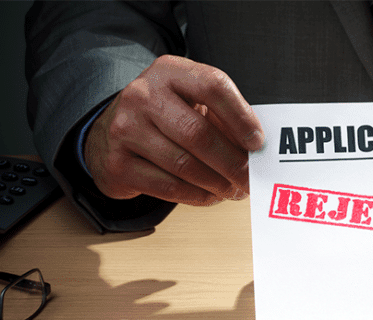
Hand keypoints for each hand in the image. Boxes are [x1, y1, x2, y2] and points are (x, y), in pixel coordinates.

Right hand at [85, 55, 263, 205]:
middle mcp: (143, 95)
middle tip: (250, 179)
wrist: (113, 131)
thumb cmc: (166, 116)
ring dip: (218, 183)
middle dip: (233, 162)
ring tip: (234, 190)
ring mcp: (126, 129)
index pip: (213, 86)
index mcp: (170, 72)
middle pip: (199, 134)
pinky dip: (198, 196)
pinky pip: (169, 187)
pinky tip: (211, 195)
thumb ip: (223, 118)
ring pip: (184, 165)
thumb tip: (256, 151)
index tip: (258, 143)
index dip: (241, 117)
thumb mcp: (193, 102)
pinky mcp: (118, 163)